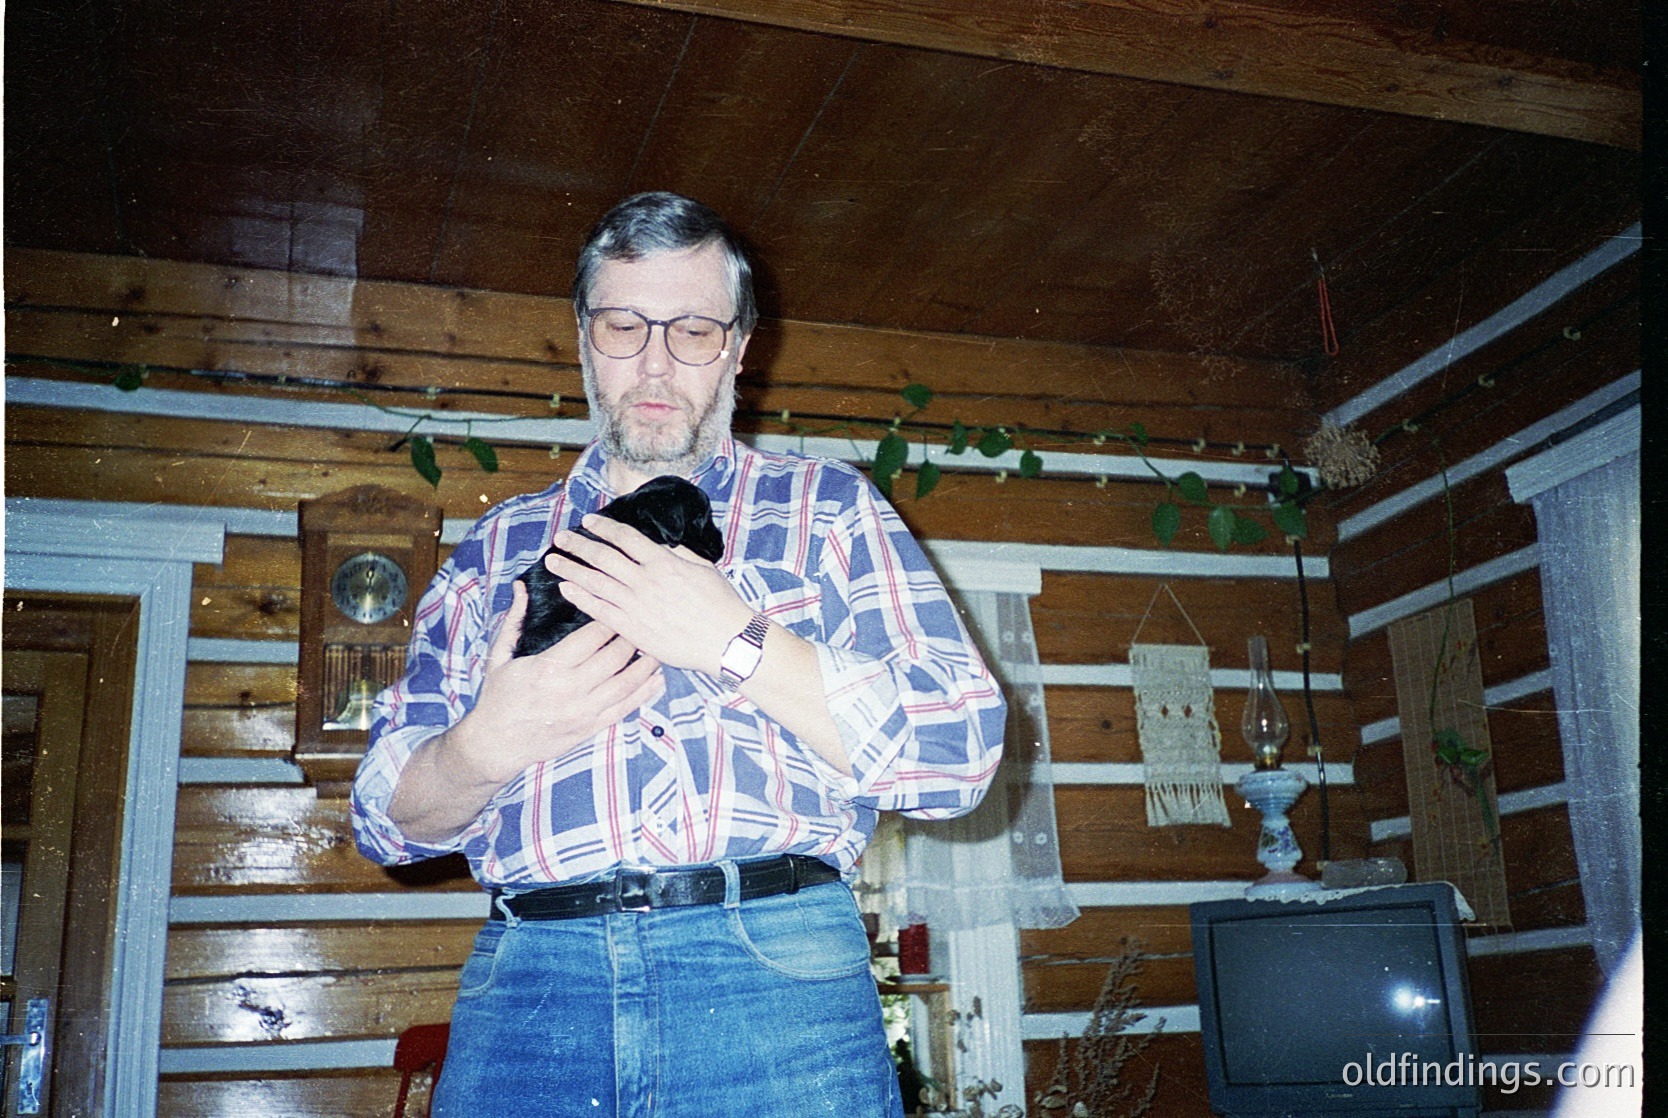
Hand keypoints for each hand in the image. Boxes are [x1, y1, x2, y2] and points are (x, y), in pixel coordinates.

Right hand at [447, 580, 664, 783]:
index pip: (591, 637)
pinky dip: (645, 693)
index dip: (610, 619)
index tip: (620, 606)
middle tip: (642, 623)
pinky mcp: (590, 729)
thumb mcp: (499, 656)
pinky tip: (656, 679)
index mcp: (548, 668)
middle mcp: (569, 690)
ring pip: (626, 683)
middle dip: (632, 637)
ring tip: (656, 648)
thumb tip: (521, 586)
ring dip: (646, 664)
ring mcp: (583, 712)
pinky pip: (625, 709)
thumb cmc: (497, 697)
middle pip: (614, 657)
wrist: (495, 745)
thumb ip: (514, 620)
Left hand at [545, 515, 753, 675]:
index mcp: (664, 563)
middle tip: (560, 538)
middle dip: (579, 545)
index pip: (626, 538)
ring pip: (596, 582)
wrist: (727, 641)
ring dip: (571, 569)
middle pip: (603, 557)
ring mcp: (637, 605)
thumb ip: (678, 555)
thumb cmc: (720, 604)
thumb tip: (660, 547)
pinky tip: (567, 589)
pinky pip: (600, 611)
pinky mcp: (634, 629)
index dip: (604, 527)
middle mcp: (646, 581)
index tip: (588, 521)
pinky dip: (581, 598)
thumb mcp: (704, 568)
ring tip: (553, 561)